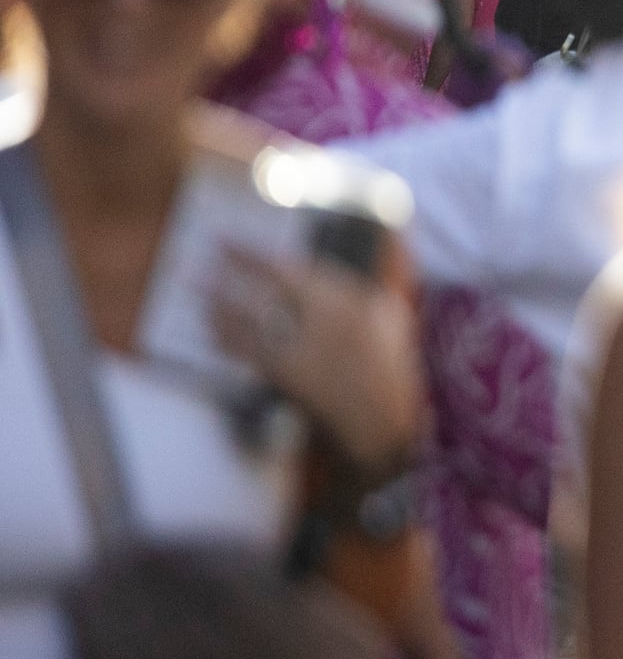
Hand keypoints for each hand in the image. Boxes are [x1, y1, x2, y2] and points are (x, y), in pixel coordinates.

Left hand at [211, 246, 417, 471]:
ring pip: (244, 323)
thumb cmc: (390, 364)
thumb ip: (358, 290)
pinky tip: (213, 328)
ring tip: (197, 292)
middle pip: (261, 292)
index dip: (251, 254)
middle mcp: (318, 323)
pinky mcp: (284, 375)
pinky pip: (244, 352)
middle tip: (200, 261)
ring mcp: (299, 350)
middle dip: (227, 275)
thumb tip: (326, 270)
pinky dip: (225, 338)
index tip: (225, 240)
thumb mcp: (388, 317)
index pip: (288, 270)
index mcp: (347, 301)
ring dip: (217, 306)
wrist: (380, 418)